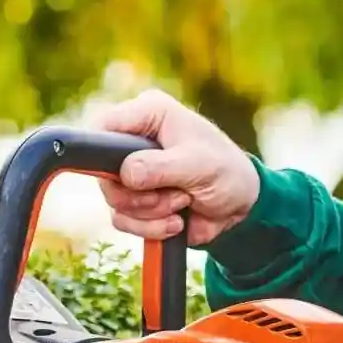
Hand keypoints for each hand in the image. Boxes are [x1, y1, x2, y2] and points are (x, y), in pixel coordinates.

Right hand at [88, 89, 261, 246]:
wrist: (242, 207)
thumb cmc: (227, 172)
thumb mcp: (198, 165)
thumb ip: (160, 167)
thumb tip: (127, 175)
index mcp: (149, 115)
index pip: (104, 126)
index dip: (101, 151)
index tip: (122, 176)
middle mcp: (134, 141)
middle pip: (104, 173)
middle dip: (140, 195)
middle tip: (175, 194)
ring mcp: (133, 173)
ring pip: (115, 201)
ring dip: (151, 212)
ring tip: (183, 203)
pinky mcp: (136, 201)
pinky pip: (123, 220)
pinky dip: (151, 228)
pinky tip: (177, 222)